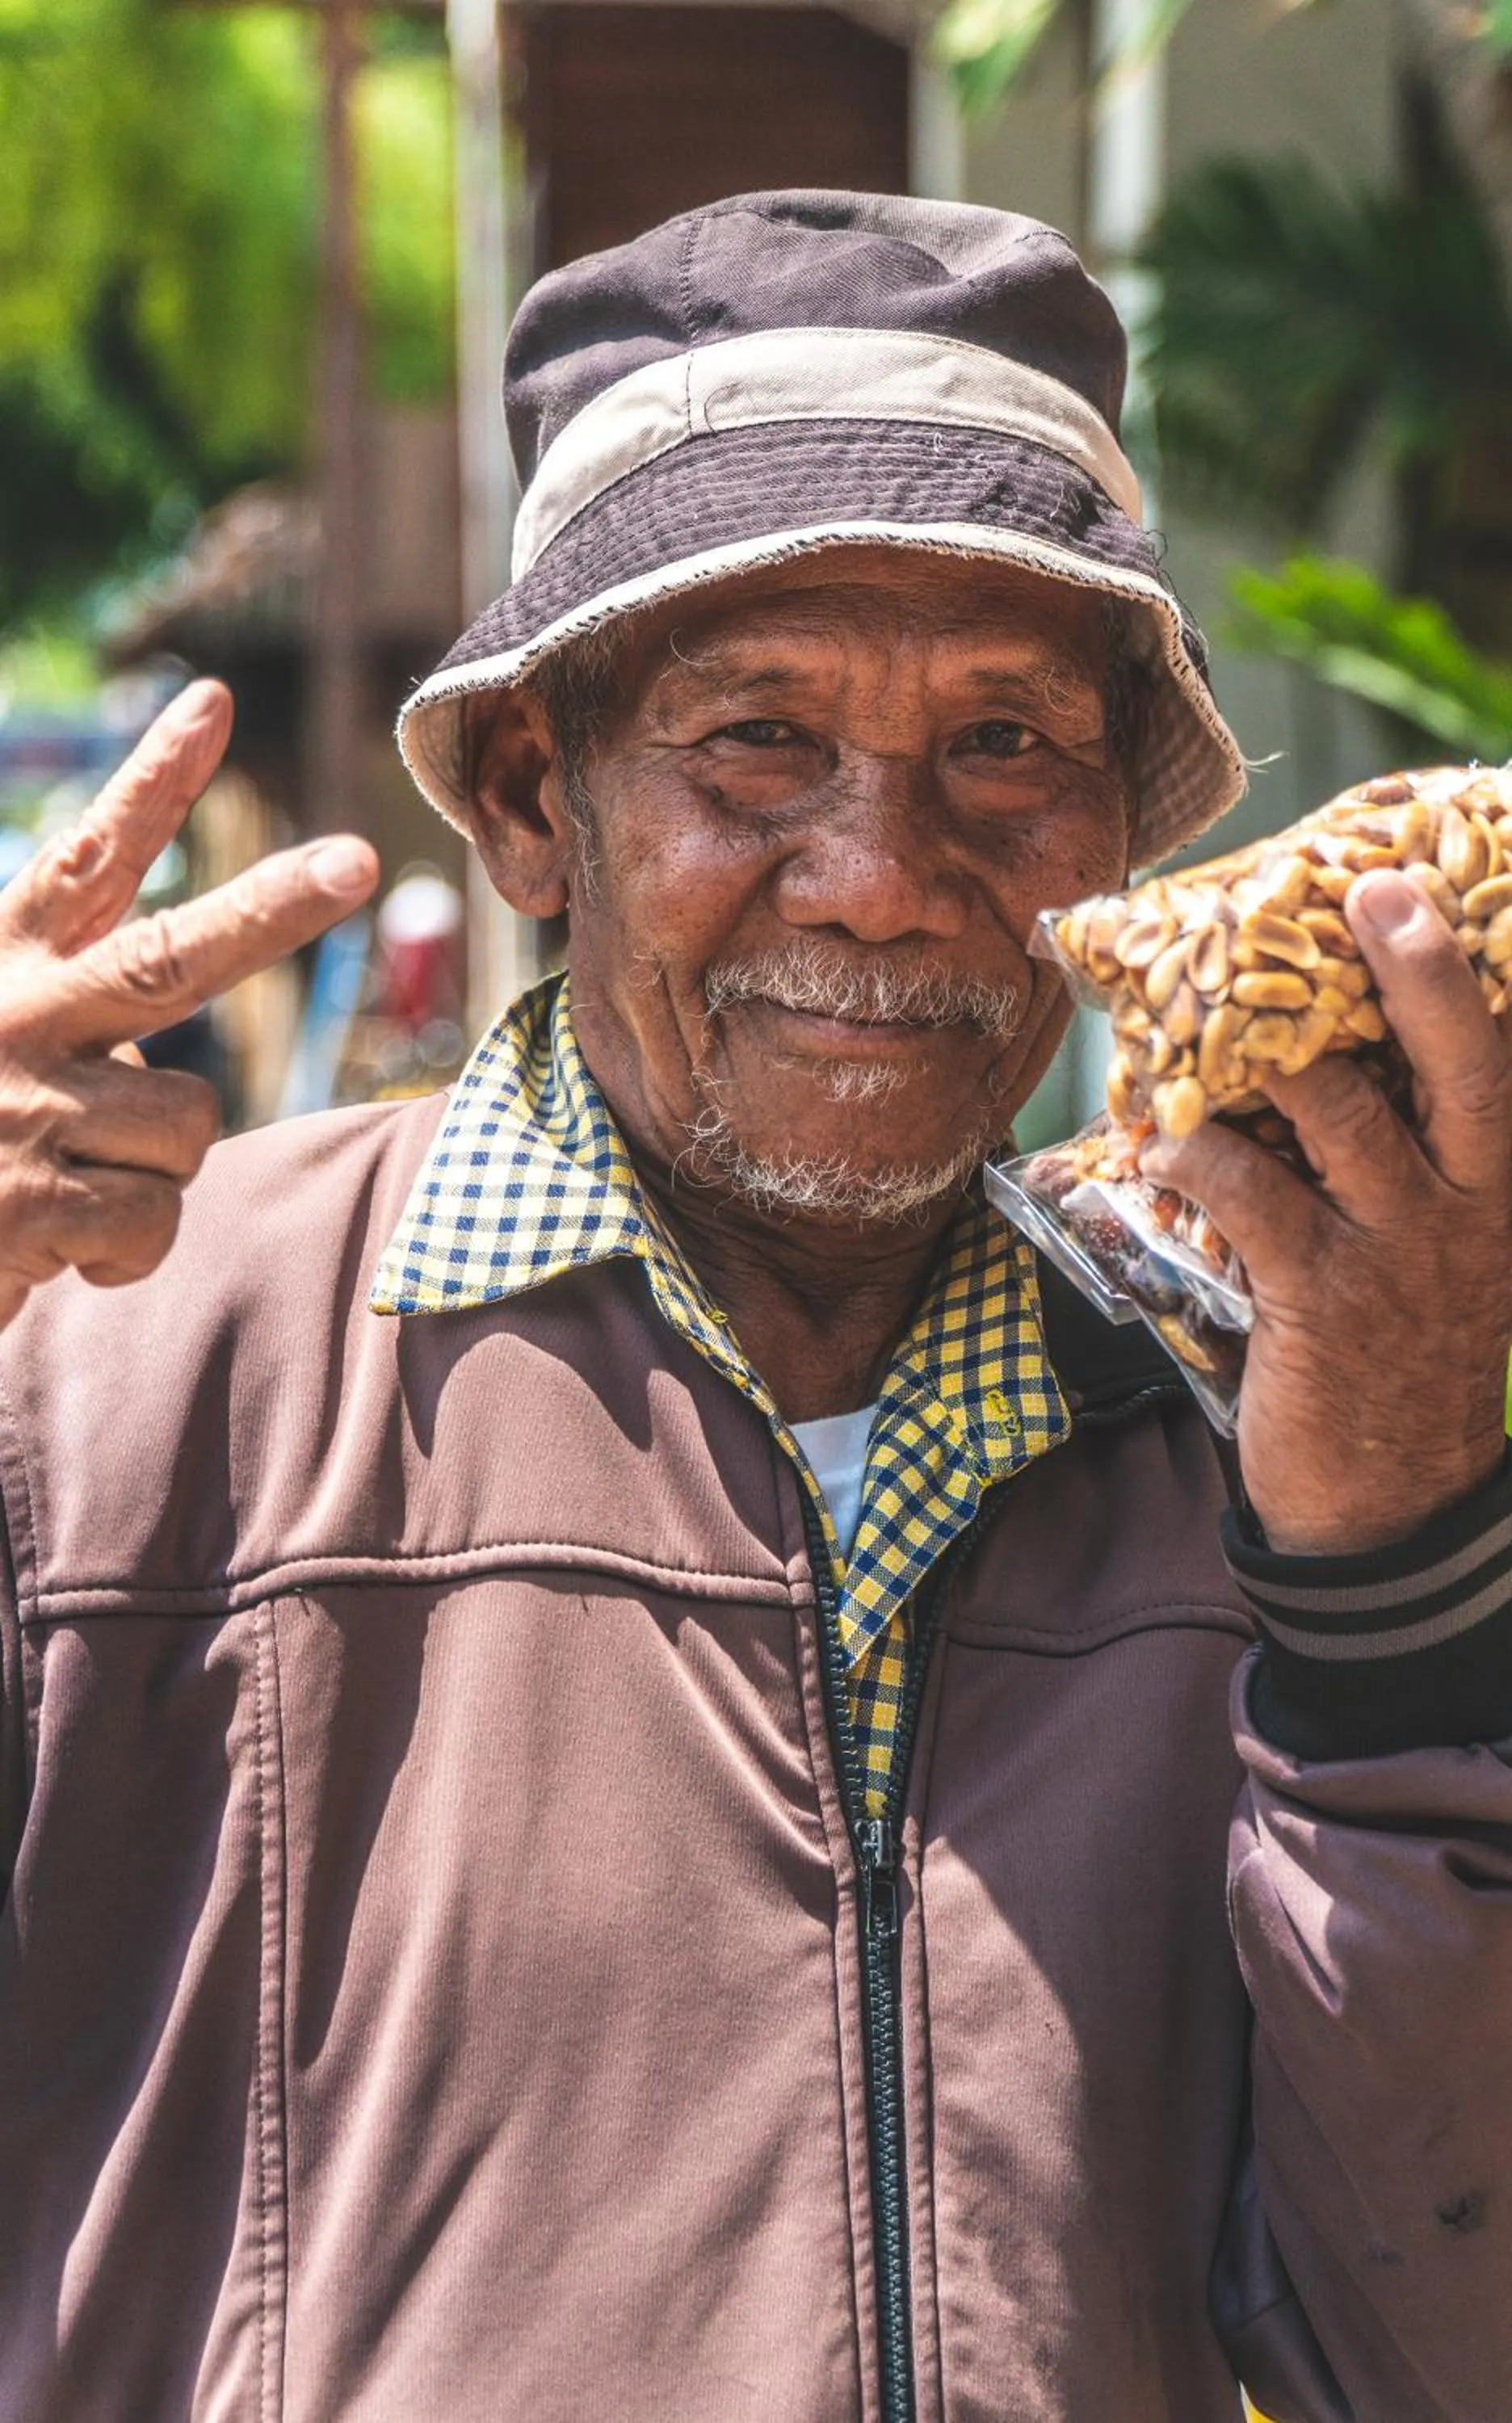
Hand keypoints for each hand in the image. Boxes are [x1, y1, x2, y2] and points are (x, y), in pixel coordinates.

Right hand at [0, 679, 377, 1328]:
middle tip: (356, 860)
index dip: (152, 781)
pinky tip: (55, 1246)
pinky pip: (155, 1218)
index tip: (213, 702)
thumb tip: (166, 1058)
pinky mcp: (32, 1199)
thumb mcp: (7, 1048)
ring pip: (188, 1123)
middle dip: (271, 908)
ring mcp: (25, 1106)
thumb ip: (82, 1022)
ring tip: (74, 1182)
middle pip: (167, 956)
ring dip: (155, 1171)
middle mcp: (15, 1016)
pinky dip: (125, 1250)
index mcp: (7, 964)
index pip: (88, 859)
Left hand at [1141, 868, 1511, 1554]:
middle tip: (1377, 890)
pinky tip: (1156, 1141)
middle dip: (1423, 969)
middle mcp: (1472, 1207)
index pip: (1505, 1066)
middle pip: (1464, 1062)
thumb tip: (1330, 1070)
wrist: (1394, 1510)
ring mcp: (1403, 1251)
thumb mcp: (1448, 1260)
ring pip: (1338, 1110)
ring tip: (1198, 1015)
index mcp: (1506, 1188)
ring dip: (1258, 1056)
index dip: (1477, 978)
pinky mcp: (1323, 1297)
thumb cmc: (1408, 1360)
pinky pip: (1250, 1193)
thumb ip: (1415, 1170)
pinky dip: (1194, 1153)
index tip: (1444, 891)